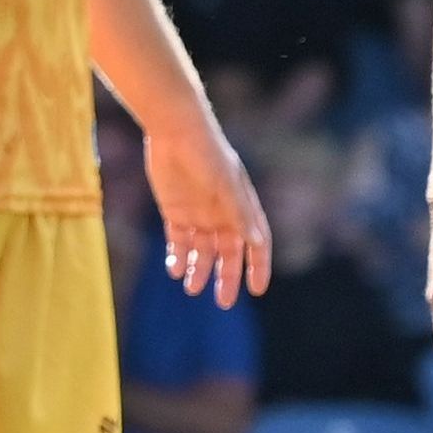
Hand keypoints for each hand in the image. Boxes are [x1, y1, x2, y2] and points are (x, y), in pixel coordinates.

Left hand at [146, 122, 275, 306]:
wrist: (174, 130)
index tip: (257, 290)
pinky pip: (178, 242)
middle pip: (228, 254)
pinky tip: (174, 269)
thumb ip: (240, 214)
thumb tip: (258, 243)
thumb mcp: (226, 186)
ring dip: (198, 270)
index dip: (258, 266)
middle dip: (226, 278)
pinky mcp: (175, 211)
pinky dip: (177, 257)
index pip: (256, 244)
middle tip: (223, 302)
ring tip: (192, 288)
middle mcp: (222, 214)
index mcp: (241, 208)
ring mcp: (198, 214)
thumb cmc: (207, 154)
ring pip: (201, 251)